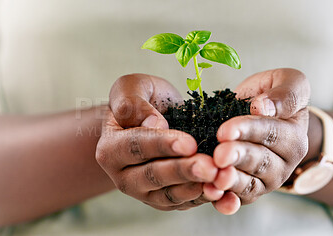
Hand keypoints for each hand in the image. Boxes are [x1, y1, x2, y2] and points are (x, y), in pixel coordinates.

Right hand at [96, 74, 222, 210]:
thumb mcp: (131, 88)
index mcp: (110, 149)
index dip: (163, 145)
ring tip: (219, 178)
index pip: (136, 147)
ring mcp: (144, 192)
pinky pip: (183, 203)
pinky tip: (222, 191)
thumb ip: (132, 102)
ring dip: (196, 188)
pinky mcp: (164, 200)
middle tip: (210, 166)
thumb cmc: (143, 101)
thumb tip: (154, 124)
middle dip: (183, 171)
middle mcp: (123, 176)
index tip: (190, 143)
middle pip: (153, 176)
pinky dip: (203, 198)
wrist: (153, 120)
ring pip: (169, 195)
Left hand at [210, 68, 309, 213]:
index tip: (226, 130)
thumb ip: (286, 93)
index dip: (248, 131)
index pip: (271, 133)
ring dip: (232, 182)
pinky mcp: (250, 190)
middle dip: (238, 157)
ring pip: (250, 183)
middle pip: (260, 161)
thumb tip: (265, 107)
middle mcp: (284, 162)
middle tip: (219, 155)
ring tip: (216, 179)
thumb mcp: (288, 82)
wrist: (262, 114)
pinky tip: (214, 196)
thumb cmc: (273, 96)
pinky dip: (226, 201)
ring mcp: (267, 179)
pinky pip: (239, 198)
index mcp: (294, 136)